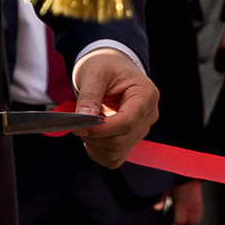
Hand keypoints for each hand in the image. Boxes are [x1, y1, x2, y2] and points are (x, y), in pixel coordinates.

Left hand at [72, 49, 157, 168]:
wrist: (111, 69)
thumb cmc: (105, 66)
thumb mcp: (94, 73)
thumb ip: (89, 96)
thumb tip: (83, 119)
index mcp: (146, 95)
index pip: (127, 122)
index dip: (102, 128)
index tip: (78, 127)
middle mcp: (148, 116)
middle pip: (121, 140)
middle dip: (93, 135)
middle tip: (77, 121)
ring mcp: (141, 130)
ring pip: (116, 152)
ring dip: (93, 143)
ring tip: (85, 123)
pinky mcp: (130, 141)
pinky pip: (113, 157)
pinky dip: (97, 150)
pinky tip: (91, 133)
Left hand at [163, 179, 202, 224]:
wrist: (191, 176)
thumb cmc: (179, 182)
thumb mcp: (167, 189)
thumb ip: (161, 199)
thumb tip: (155, 208)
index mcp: (181, 204)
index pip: (179, 221)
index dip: (173, 221)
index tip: (169, 217)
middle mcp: (190, 207)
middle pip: (186, 223)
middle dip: (179, 221)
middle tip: (174, 213)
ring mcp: (196, 207)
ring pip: (193, 221)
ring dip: (187, 220)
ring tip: (181, 212)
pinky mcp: (200, 205)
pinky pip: (198, 217)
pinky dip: (193, 217)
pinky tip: (187, 211)